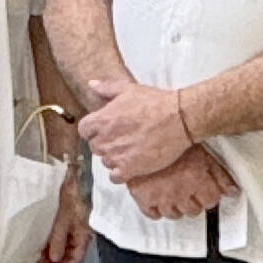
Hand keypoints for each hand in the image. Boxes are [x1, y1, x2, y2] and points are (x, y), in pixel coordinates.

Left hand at [40, 173, 91, 262]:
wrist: (71, 175)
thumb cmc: (71, 195)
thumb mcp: (63, 219)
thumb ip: (58, 239)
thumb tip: (54, 259)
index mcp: (84, 235)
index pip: (76, 259)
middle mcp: (78, 233)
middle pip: (69, 255)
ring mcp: (71, 227)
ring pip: (62, 248)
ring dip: (51, 256)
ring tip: (37, 261)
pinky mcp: (63, 220)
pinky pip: (58, 238)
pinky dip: (50, 245)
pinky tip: (39, 248)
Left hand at [78, 82, 197, 186]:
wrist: (179, 119)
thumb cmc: (155, 102)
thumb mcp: (128, 89)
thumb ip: (107, 88)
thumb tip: (90, 84)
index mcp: (102, 120)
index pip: (83, 130)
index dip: (93, 130)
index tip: (104, 129)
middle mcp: (106, 139)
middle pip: (94, 147)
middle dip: (104, 143)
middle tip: (120, 138)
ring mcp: (117, 155)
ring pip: (105, 161)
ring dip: (114, 157)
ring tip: (129, 150)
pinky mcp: (130, 168)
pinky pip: (115, 177)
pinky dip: (119, 173)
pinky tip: (129, 166)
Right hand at [127, 146, 233, 222]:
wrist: (143, 132)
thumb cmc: (174, 138)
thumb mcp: (202, 152)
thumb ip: (220, 174)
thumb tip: (234, 192)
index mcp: (196, 180)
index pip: (210, 201)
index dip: (210, 195)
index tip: (206, 189)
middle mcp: (179, 193)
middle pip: (193, 210)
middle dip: (194, 202)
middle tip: (190, 190)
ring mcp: (160, 197)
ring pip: (174, 214)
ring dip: (177, 207)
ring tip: (176, 195)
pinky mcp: (141, 196)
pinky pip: (151, 214)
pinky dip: (157, 211)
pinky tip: (160, 201)